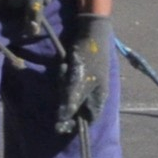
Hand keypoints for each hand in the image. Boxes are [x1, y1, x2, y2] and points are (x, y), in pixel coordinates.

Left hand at [54, 11, 114, 139]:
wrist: (92, 32)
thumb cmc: (89, 56)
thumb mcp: (78, 80)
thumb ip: (71, 100)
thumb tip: (62, 120)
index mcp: (99, 98)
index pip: (87, 120)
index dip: (74, 124)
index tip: (59, 124)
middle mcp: (95, 94)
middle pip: (78, 108)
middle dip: (67, 100)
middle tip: (62, 84)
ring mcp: (89, 84)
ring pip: (72, 95)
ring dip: (65, 86)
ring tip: (65, 70)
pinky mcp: (82, 75)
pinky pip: (71, 83)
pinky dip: (65, 78)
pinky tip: (65, 66)